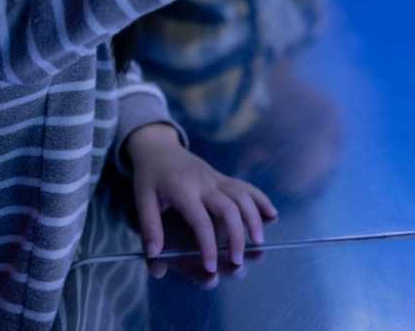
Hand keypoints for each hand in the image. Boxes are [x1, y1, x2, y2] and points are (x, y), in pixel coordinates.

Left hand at [127, 123, 277, 272]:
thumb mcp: (142, 199)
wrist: (159, 147)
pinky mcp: (223, 177)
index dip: (207, 246)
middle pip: (229, 208)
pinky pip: (246, 187)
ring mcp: (216, 178)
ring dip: (254, 218)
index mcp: (183, 190)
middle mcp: (204, 183)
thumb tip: (155, 255)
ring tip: (259, 242)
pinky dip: (261, 199)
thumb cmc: (149, 177)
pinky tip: (272, 214)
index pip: (200, 221)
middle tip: (239, 260)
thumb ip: (149, 227)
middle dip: (237, 236)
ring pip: (242, 196)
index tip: (211, 267)